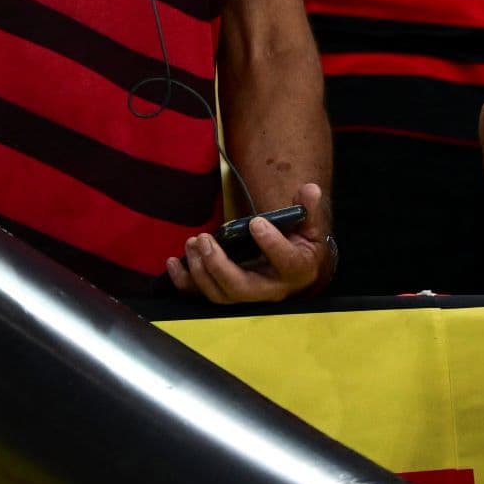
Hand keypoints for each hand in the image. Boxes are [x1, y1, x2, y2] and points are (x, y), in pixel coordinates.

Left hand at [168, 182, 330, 303]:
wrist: (294, 273)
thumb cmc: (301, 248)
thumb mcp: (310, 229)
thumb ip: (307, 209)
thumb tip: (310, 188)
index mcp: (296, 270)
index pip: (285, 261)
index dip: (270, 243)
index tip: (255, 222)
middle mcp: (270, 289)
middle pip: (240, 287)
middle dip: (218, 265)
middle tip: (206, 239)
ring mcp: (246, 295)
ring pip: (218, 293)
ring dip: (200, 269)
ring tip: (193, 242)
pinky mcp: (227, 294)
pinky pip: (201, 295)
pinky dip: (184, 282)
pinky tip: (173, 262)